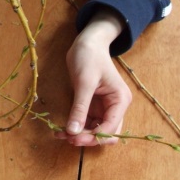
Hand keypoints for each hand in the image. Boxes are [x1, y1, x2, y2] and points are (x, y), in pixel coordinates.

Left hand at [55, 9, 131, 146]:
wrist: (87, 42)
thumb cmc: (89, 56)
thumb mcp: (84, 82)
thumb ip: (80, 107)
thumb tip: (73, 131)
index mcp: (120, 100)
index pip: (111, 128)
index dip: (93, 136)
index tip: (74, 138)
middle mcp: (115, 107)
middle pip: (106, 133)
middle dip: (88, 138)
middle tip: (68, 138)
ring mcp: (104, 107)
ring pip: (95, 130)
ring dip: (80, 135)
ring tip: (60, 134)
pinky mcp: (93, 105)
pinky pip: (86, 122)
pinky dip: (76, 127)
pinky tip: (61, 128)